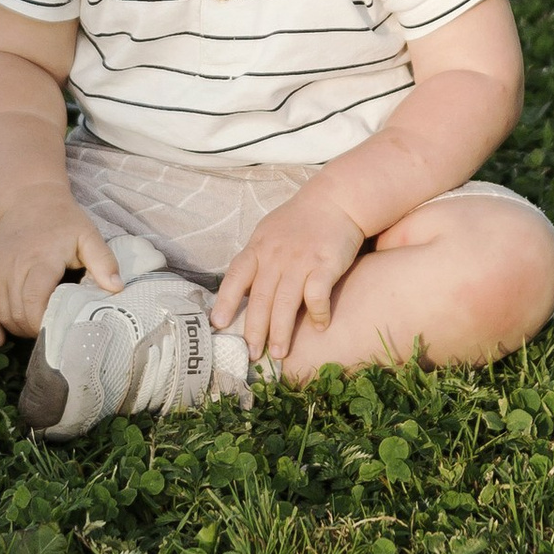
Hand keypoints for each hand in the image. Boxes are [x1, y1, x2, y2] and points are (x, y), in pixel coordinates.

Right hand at [0, 193, 123, 343]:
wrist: (30, 196)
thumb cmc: (63, 219)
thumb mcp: (88, 235)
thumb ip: (103, 261)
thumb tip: (116, 288)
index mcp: (41, 260)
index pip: (34, 303)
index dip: (44, 323)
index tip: (60, 329)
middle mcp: (14, 266)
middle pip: (16, 312)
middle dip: (33, 329)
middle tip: (51, 332)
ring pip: (0, 311)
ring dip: (16, 328)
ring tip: (34, 330)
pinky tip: (0, 338)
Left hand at [212, 193, 367, 371]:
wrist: (336, 200)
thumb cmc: (298, 221)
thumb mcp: (268, 234)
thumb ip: (254, 260)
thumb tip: (237, 294)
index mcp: (258, 248)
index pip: (235, 276)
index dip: (225, 301)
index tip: (218, 324)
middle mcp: (276, 255)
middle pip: (260, 297)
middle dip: (254, 329)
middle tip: (252, 354)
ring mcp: (301, 260)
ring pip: (286, 302)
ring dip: (281, 330)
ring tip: (279, 353)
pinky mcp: (326, 263)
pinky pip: (317, 294)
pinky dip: (317, 313)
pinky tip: (320, 326)